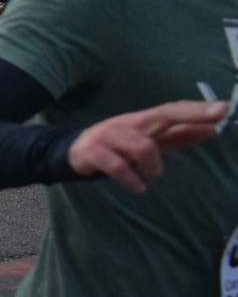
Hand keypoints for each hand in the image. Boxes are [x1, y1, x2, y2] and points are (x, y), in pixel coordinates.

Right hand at [67, 100, 226, 192]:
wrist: (73, 151)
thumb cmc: (117, 146)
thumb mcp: (148, 140)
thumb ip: (177, 136)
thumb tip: (212, 130)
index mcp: (144, 120)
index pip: (174, 110)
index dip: (198, 109)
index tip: (225, 109)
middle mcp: (129, 123)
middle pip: (164, 114)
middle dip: (192, 116)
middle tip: (217, 122)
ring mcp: (109, 135)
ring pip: (144, 147)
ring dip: (153, 169)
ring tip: (149, 180)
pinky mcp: (93, 152)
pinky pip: (119, 166)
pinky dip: (133, 180)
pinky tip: (138, 187)